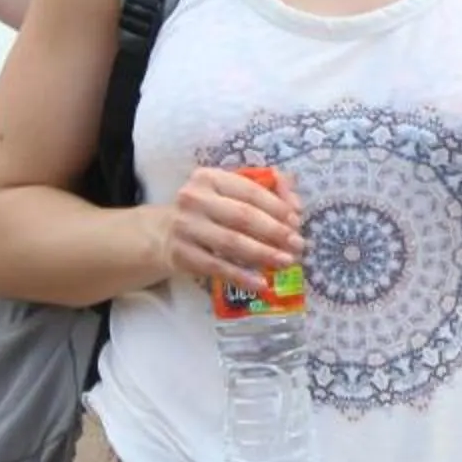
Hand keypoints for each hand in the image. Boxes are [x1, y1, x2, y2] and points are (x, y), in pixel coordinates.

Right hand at [158, 165, 304, 282]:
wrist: (163, 234)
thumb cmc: (208, 211)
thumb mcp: (229, 193)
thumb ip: (265, 191)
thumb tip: (295, 203)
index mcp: (209, 178)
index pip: (250, 191)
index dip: (277, 206)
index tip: (297, 221)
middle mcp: (194, 199)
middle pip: (243, 216)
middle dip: (275, 231)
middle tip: (298, 244)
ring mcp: (186, 227)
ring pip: (232, 243)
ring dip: (263, 254)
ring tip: (286, 262)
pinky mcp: (182, 255)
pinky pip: (218, 268)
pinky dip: (242, 277)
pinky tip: (261, 284)